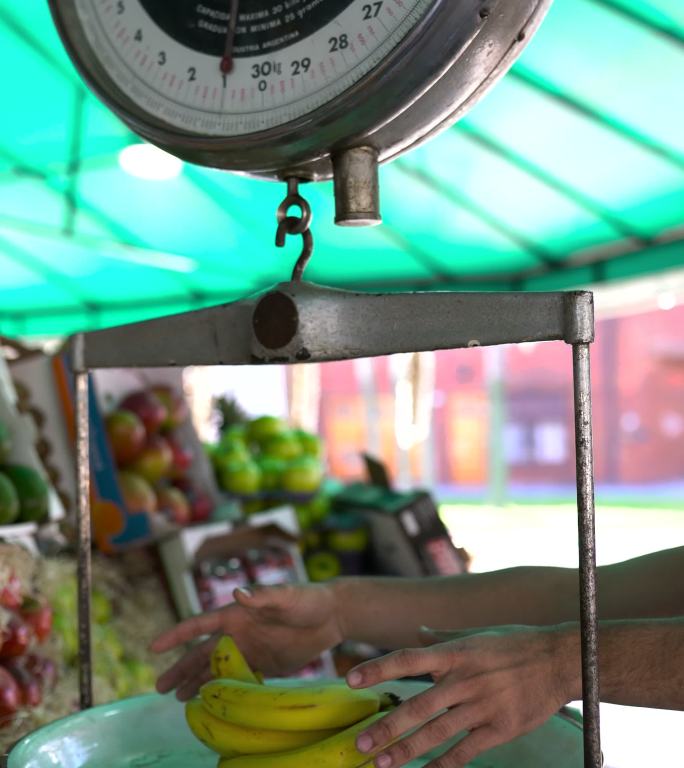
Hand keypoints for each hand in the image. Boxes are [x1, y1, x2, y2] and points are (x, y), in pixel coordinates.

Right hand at [150, 582, 341, 699]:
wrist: (332, 616)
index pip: (199, 625)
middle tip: (160, 688)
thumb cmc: (307, 599)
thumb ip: (263, 595)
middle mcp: (238, 633)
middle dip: (180, 669)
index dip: (176, 635)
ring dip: (197, 683)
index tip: (153, 647)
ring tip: (178, 699)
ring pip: (216, 669)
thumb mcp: (286, 595)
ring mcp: (250, 650)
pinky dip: (224, 690)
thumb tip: (238, 592)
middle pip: (202, 653)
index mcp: (236, 614)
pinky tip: (212, 702)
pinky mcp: (265, 666)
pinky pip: (239, 680)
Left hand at [346, 624, 578, 767]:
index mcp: (455, 653)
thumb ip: (444, 638)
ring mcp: (482, 705)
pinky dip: (443, 765)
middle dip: (386, 727)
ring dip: (407, 751)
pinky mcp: (499, 729)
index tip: (350, 680)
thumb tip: (419, 632)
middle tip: (360, 744)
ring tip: (382, 764)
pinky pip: (465, 751)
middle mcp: (464, 679)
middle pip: (417, 706)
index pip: (407, 658)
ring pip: (437, 733)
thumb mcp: (476, 635)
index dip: (377, 668)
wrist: (557, 660)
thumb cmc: (513, 644)